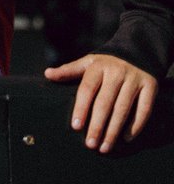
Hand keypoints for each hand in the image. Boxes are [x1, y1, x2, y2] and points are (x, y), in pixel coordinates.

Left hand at [44, 54, 158, 151]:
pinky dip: (136, 125)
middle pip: (105, 103)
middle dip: (97, 125)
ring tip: (105, 146)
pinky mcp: (150, 87)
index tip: (75, 126)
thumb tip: (47, 74)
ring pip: (123, 109)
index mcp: (98, 66)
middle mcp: (116, 72)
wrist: (135, 52)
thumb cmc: (105, 63)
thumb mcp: (88, 63)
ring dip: (114, 130)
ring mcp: (134, 79)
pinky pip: (144, 110)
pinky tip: (126, 138)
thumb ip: (69, 70)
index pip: (87, 89)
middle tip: (90, 143)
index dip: (81, 108)